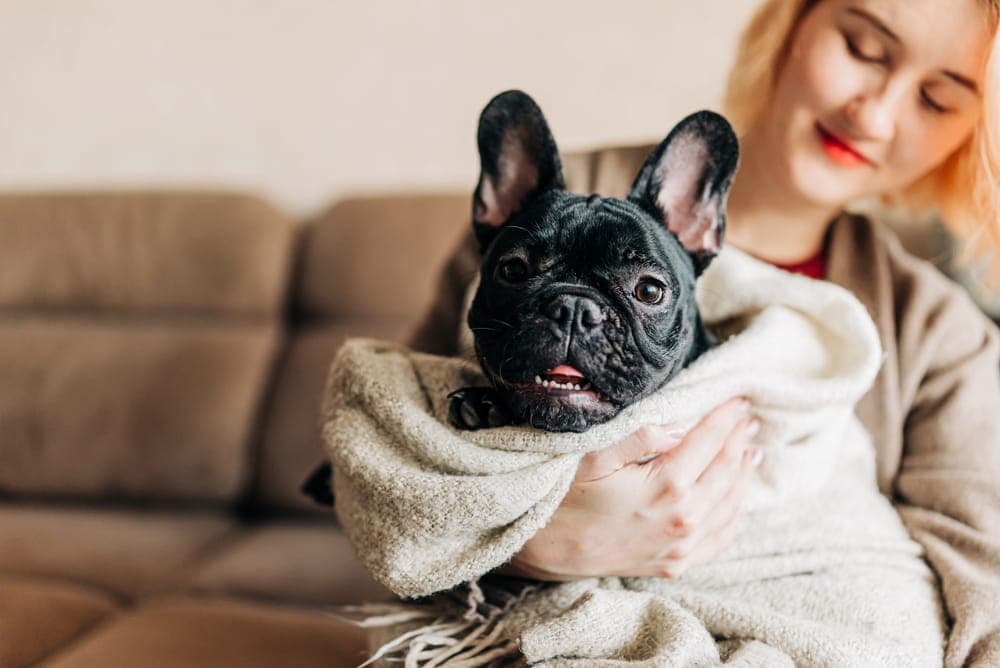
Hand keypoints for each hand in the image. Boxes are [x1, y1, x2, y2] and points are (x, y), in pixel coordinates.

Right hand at [506, 397, 761, 579]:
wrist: (545, 550)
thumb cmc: (565, 498)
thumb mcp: (595, 456)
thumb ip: (641, 437)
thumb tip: (681, 425)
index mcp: (666, 486)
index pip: (708, 442)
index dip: (726, 418)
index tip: (739, 401)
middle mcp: (683, 519)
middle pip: (726, 471)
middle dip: (739, 441)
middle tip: (748, 421)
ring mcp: (681, 546)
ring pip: (730, 505)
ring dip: (743, 476)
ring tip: (751, 453)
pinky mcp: (675, 564)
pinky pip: (719, 540)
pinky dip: (734, 517)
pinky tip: (737, 502)